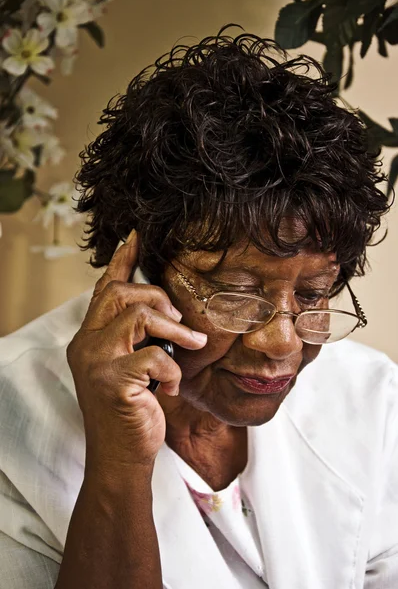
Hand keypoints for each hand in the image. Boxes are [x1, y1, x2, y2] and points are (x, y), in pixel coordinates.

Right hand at [67, 230, 206, 469]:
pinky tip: (169, 388)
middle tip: (178, 320)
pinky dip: (171, 370)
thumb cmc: (132, 410)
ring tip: (192, 345)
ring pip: (140, 315)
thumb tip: (165, 309)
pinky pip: (154, 356)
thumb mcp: (132, 367)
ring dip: (175, 330)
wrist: (121, 458)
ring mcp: (95, 361)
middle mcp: (85, 344)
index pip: (104, 290)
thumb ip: (137, 338)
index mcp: (89, 338)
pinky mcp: (112, 380)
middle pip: (121, 293)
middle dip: (158, 297)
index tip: (136, 238)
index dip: (121, 262)